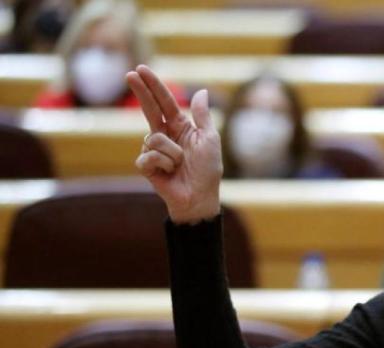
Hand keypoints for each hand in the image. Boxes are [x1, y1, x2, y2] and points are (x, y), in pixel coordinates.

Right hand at [126, 65, 222, 223]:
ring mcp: (152, 149)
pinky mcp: (145, 165)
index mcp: (180, 126)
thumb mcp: (209, 140)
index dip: (153, 86)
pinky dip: (164, 164)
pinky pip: (149, 155)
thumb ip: (202, 116)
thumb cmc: (207, 171)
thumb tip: (200, 91)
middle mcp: (164, 134)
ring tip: (179, 166)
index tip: (140, 69)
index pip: (164, 102)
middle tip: (130, 73)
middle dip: (140, 91)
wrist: (199, 198)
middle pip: (149, 108)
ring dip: (172, 153)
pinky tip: (169, 173)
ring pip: (154, 138)